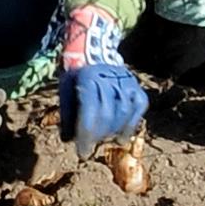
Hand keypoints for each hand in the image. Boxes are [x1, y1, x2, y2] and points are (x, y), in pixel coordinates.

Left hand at [58, 4, 147, 158]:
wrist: (92, 51)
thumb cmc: (76, 77)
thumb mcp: (66, 91)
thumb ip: (68, 115)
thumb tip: (69, 140)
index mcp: (88, 79)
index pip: (90, 115)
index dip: (87, 138)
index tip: (83, 153)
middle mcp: (109, 79)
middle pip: (108, 116)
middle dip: (99, 136)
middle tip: (92, 145)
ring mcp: (126, 81)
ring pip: (124, 113)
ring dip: (114, 131)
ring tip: (105, 140)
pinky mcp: (136, 86)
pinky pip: (139, 107)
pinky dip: (132, 123)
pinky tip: (122, 136)